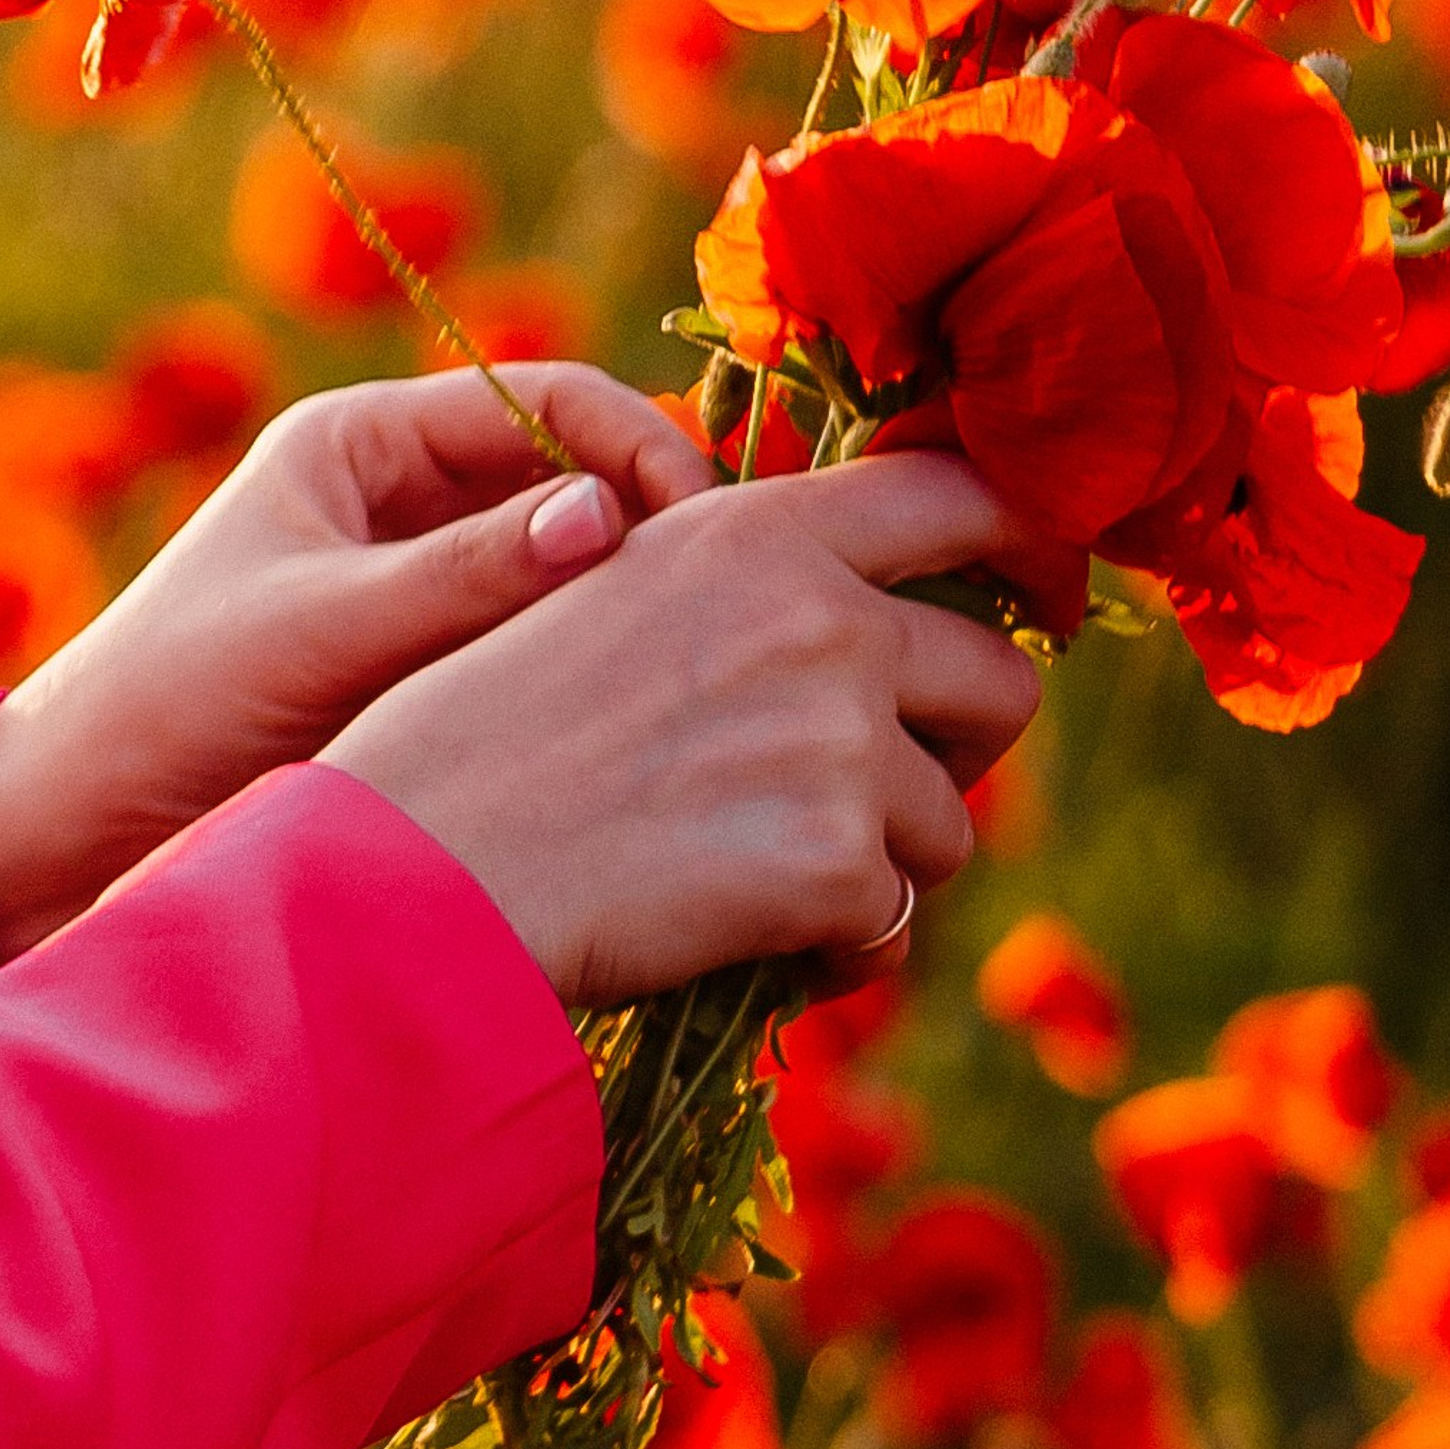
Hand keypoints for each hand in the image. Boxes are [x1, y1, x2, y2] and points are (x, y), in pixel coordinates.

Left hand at [0, 364, 716, 966]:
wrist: (83, 825)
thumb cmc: (175, 697)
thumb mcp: (323, 625)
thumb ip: (465, 575)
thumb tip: (612, 521)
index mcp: (370, 442)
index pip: (546, 400)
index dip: (638, 442)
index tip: (708, 516)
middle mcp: (416, 499)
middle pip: (577, 475)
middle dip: (659, 520)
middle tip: (741, 588)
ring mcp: (438, 585)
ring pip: (575, 567)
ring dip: (639, 597)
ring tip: (716, 649)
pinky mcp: (450, 670)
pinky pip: (551, 643)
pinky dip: (605, 661)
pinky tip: (658, 706)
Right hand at [324, 450, 1045, 1008]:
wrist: (411, 874)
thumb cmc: (479, 741)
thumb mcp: (607, 597)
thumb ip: (742, 585)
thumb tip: (864, 619)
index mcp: (758, 533)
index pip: (963, 497)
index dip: (1028, 544)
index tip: (1038, 594)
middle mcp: (822, 620)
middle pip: (1001, 681)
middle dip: (962, 747)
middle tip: (881, 789)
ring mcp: (840, 741)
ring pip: (949, 825)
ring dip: (881, 865)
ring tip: (762, 879)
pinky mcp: (834, 861)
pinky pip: (896, 925)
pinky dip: (840, 951)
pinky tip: (752, 946)